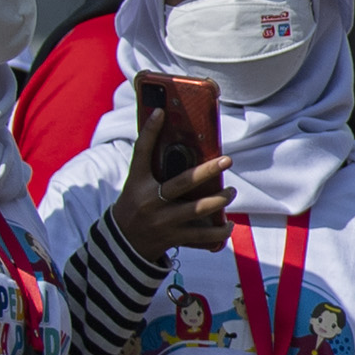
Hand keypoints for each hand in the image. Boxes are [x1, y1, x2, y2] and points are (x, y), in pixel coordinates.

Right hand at [113, 106, 233, 254]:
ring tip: (231, 192)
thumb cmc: (135, 204)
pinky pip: (202, 237)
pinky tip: (229, 225)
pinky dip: (219, 232)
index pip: (141, 152)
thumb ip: (149, 161)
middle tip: (227, 160)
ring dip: (220, 200)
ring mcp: (163, 222)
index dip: (149, 132)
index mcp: (139, 183)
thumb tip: (162, 125)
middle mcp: (151, 201)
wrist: (122, 242)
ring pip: (198, 210)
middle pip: (183, 183)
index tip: (161, 112)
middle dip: (208, 171)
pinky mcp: (174, 238)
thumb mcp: (136, 182)